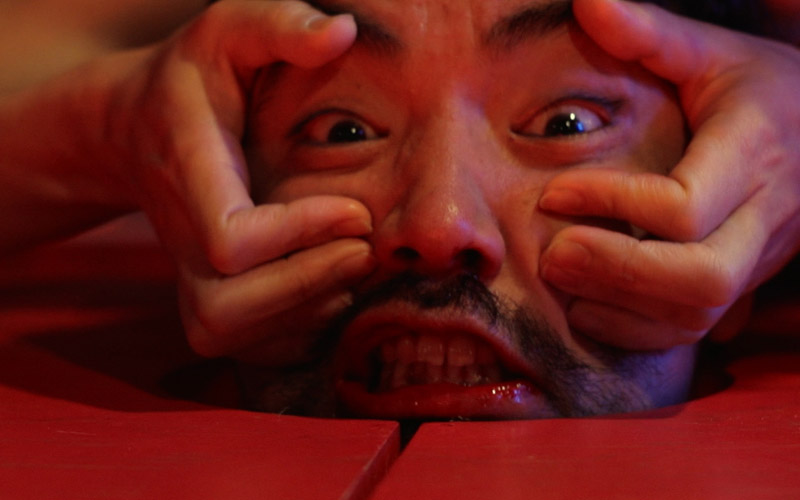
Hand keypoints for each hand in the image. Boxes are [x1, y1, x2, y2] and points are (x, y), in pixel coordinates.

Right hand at [105, 1, 374, 360]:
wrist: (135, 132)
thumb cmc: (192, 81)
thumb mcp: (227, 31)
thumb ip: (278, 23)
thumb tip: (339, 31)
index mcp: (187, 175)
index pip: (233, 242)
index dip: (297, 235)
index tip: (352, 211)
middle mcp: (179, 242)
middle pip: (236, 306)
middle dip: (313, 281)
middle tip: (365, 246)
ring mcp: (188, 281)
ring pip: (245, 335)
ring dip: (312, 307)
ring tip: (351, 265)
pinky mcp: (206, 305)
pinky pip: (257, 346)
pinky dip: (303, 329)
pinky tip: (331, 288)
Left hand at [539, 0, 799, 348]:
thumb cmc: (764, 92)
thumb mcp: (714, 53)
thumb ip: (651, 35)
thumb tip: (586, 3)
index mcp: (752, 152)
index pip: (683, 206)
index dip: (613, 205)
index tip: (553, 192)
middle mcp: (761, 216)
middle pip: (698, 276)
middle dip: (614, 270)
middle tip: (550, 254)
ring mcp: (755, 260)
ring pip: (696, 312)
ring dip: (618, 306)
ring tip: (559, 277)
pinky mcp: (741, 286)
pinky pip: (692, 329)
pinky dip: (635, 331)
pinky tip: (586, 310)